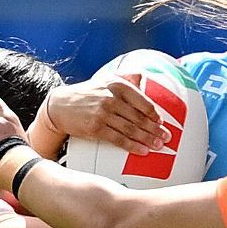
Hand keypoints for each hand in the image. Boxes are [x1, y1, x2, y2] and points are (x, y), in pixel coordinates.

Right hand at [41, 77, 170, 155]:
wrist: (60, 105)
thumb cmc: (86, 94)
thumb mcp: (105, 81)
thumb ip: (125, 79)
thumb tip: (142, 76)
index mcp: (117, 85)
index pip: (143, 101)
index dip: (154, 114)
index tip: (162, 123)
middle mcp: (111, 98)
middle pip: (139, 117)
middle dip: (155, 130)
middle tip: (166, 138)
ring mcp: (103, 114)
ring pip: (131, 129)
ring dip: (147, 139)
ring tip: (158, 146)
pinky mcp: (95, 128)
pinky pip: (119, 139)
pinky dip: (133, 146)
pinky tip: (142, 151)